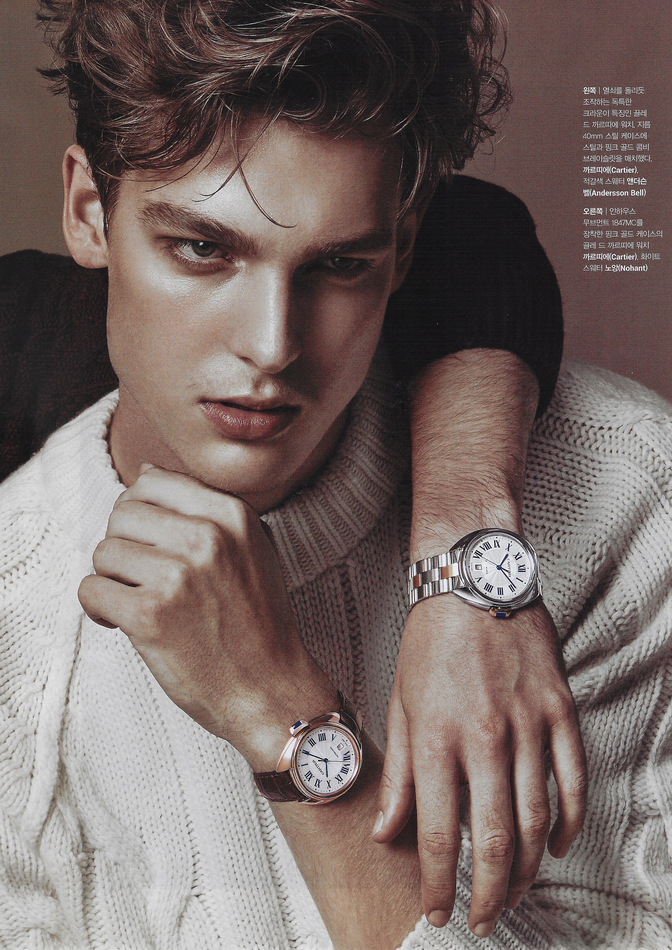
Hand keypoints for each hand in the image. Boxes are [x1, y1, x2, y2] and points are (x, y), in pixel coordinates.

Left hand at [78, 464, 331, 762]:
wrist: (270, 688)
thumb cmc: (258, 623)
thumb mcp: (251, 548)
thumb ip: (204, 509)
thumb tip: (146, 472)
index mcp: (232, 515)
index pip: (152, 481)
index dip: (140, 513)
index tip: (150, 542)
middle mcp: (207, 537)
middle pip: (122, 513)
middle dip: (124, 545)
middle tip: (143, 577)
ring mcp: (178, 575)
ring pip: (103, 551)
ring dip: (112, 579)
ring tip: (140, 601)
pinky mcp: (150, 614)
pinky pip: (91, 590)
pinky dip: (99, 609)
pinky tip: (125, 622)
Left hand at [373, 595, 586, 937]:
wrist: (473, 581)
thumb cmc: (431, 641)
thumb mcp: (399, 705)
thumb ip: (398, 774)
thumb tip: (387, 832)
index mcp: (436, 738)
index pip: (437, 833)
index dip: (437, 885)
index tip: (438, 912)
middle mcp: (484, 736)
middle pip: (495, 840)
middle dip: (489, 893)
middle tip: (485, 918)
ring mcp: (528, 723)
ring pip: (537, 819)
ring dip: (528, 868)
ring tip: (515, 891)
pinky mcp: (559, 710)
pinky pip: (573, 780)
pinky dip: (569, 822)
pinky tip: (556, 845)